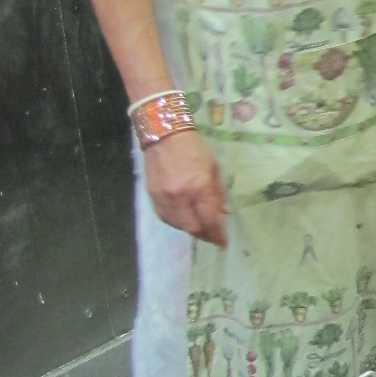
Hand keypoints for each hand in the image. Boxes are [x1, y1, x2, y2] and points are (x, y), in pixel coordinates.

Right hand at [143, 131, 228, 245]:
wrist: (164, 134)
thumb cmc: (194, 148)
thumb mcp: (213, 167)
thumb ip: (218, 192)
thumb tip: (223, 213)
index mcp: (199, 187)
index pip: (210, 220)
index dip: (218, 234)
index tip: (223, 243)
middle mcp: (180, 196)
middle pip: (192, 228)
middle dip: (205, 235)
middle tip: (213, 235)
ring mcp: (164, 197)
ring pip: (177, 225)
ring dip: (190, 229)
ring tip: (200, 227)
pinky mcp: (152, 195)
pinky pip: (165, 217)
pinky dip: (176, 222)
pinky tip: (184, 218)